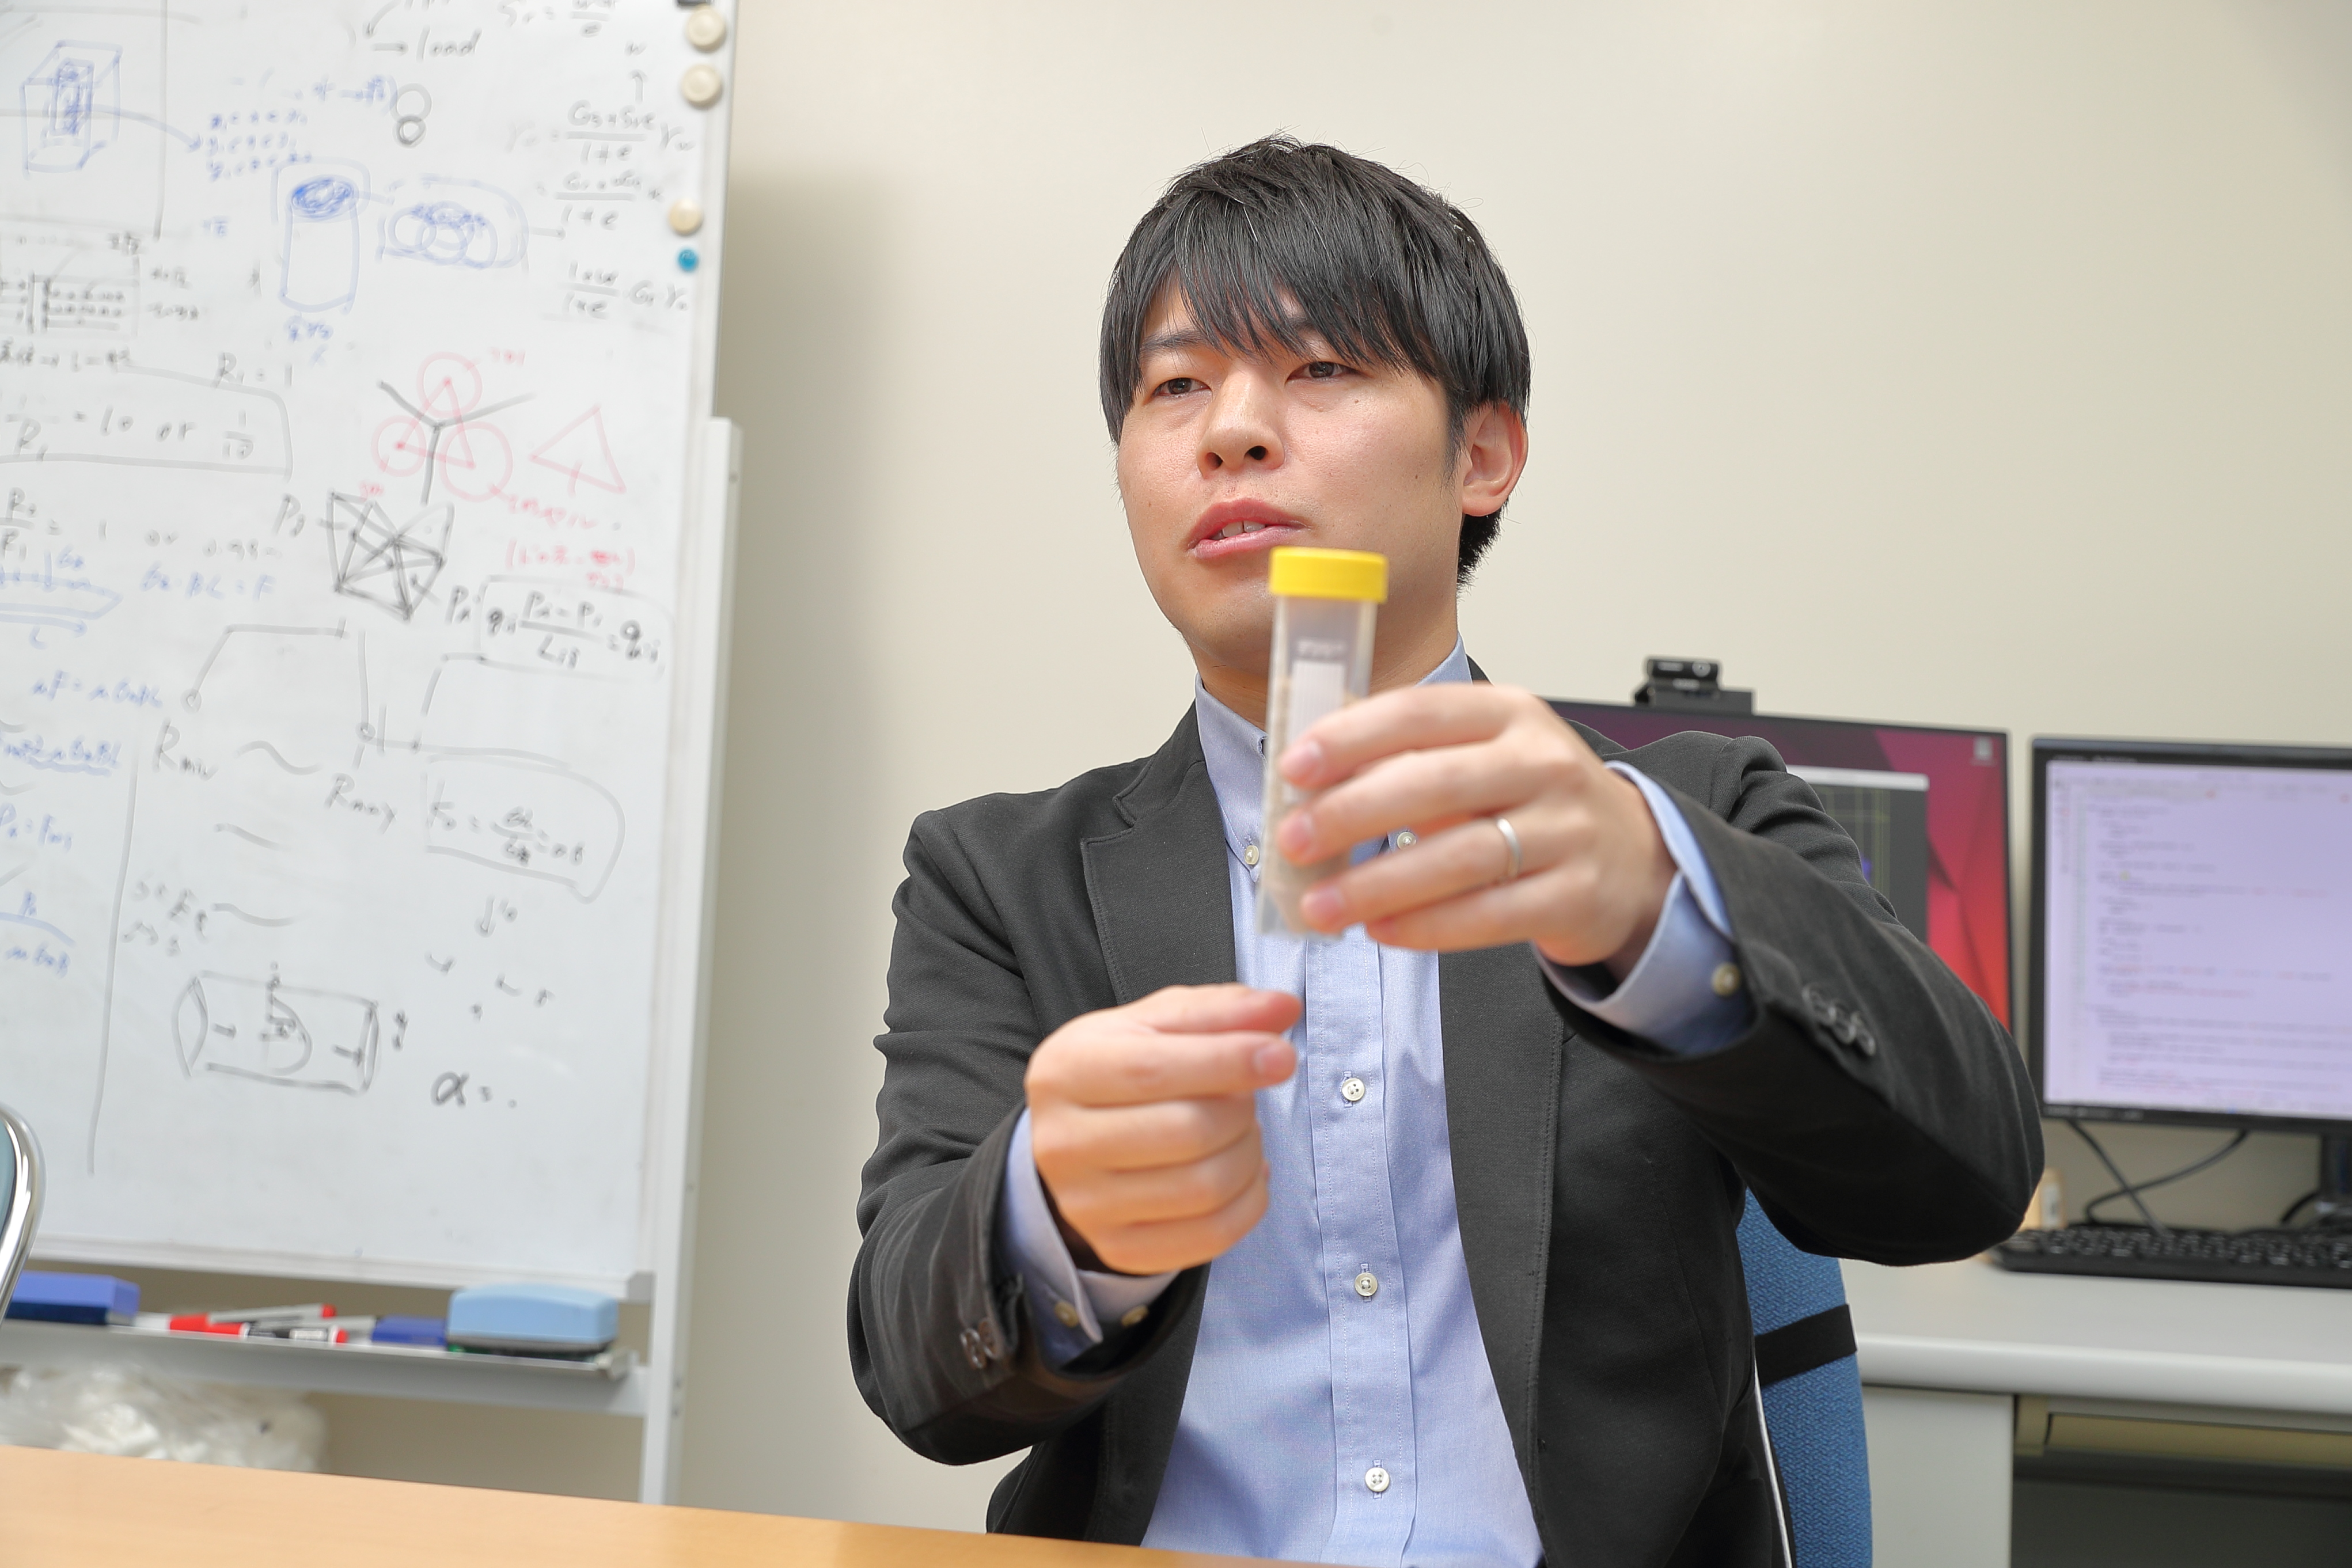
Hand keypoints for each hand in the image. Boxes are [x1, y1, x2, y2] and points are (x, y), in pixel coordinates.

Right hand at [1025, 984, 1300, 1275]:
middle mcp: (1063, 1143)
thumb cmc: (1124, 1072)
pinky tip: (1244, 1174)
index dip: (1228, 1062)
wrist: (1077, 1140)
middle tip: (1245, 1097)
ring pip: (1204, 1188)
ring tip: (1241, 1132)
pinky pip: (1211, 1237)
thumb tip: (1283, 1007)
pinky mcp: (1119, 1248)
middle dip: (1241, 1111)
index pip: (1154, 1070)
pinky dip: (1249, 1203)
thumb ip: (1220, 1011)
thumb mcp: (1157, 1025)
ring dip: (1249, 1155)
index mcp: (1066, 1071)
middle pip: (1187, 1132)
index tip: (1281, 1056)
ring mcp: (1086, 1205)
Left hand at [1272, 683, 1674, 972]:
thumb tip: (1308, 787)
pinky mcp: (1576, 893)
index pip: (1417, 713)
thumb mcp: (1482, 756)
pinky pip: (1490, 913)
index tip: (1292, 769)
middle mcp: (1543, 763)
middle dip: (1350, 813)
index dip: (1348, 739)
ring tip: (1319, 906)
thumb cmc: (1532, 801)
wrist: (1632, 856)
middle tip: (1293, 841)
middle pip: (1432, 784)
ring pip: (1459, 856)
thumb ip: (1407, 760)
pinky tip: (1380, 931)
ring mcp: (1567, 829)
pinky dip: (1427, 926)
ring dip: (1377, 884)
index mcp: (1508, 713)